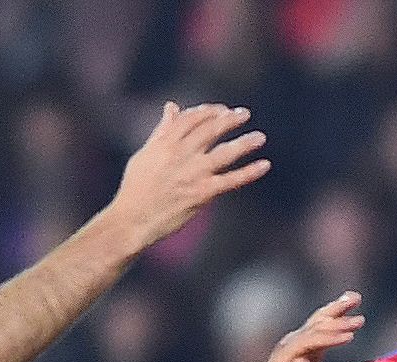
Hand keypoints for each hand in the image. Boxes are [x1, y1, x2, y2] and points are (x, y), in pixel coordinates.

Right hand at [105, 102, 269, 250]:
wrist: (132, 219)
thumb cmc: (135, 188)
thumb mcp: (146, 153)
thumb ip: (162, 130)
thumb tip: (172, 107)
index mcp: (166, 142)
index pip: (193, 118)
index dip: (210, 112)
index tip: (222, 110)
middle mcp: (181, 154)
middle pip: (211, 130)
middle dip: (230, 120)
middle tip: (245, 114)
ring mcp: (193, 174)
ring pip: (225, 153)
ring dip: (245, 143)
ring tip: (260, 137)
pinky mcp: (202, 193)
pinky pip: (230, 180)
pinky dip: (249, 172)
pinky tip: (264, 165)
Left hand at [234, 292, 363, 361]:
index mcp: (287, 353)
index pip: (312, 341)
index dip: (331, 338)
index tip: (350, 336)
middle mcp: (292, 341)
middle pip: (317, 325)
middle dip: (338, 320)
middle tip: (360, 319)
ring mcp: (298, 340)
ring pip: (320, 320)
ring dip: (338, 309)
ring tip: (356, 298)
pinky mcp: (306, 342)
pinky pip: (322, 325)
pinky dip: (335, 314)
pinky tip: (348, 306)